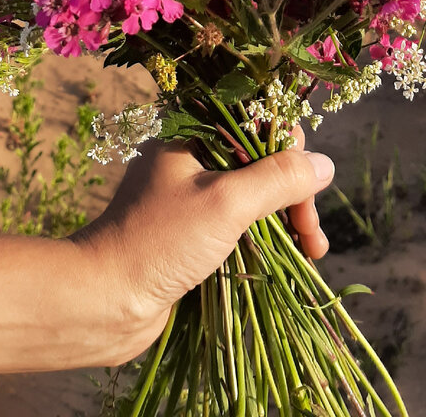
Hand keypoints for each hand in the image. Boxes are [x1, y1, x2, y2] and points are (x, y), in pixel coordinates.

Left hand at [70, 130, 334, 363]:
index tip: (307, 191)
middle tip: (312, 235)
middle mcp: (190, 159)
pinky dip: (267, 238)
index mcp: (190, 134)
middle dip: (294, 194)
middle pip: (261, 161)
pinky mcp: (190, 234)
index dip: (290, 154)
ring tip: (312, 253)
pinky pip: (240, 225)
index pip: (257, 124)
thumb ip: (277, 179)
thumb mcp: (226, 203)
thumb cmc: (158, 242)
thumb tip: (324, 163)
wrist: (101, 302)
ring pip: (254, 196)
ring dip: (286, 219)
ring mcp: (190, 198)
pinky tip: (289, 258)